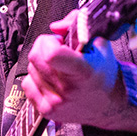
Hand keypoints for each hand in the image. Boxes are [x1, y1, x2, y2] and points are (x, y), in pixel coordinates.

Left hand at [21, 10, 123, 127]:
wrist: (109, 104)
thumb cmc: (103, 73)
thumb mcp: (99, 43)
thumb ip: (78, 24)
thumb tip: (56, 27)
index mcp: (83, 72)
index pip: (51, 54)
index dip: (50, 41)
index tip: (59, 40)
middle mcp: (68, 89)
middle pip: (36, 57)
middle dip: (45, 47)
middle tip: (59, 50)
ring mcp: (56, 103)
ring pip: (31, 69)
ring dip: (42, 63)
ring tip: (59, 67)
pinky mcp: (47, 111)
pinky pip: (27, 84)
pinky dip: (37, 78)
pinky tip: (53, 79)